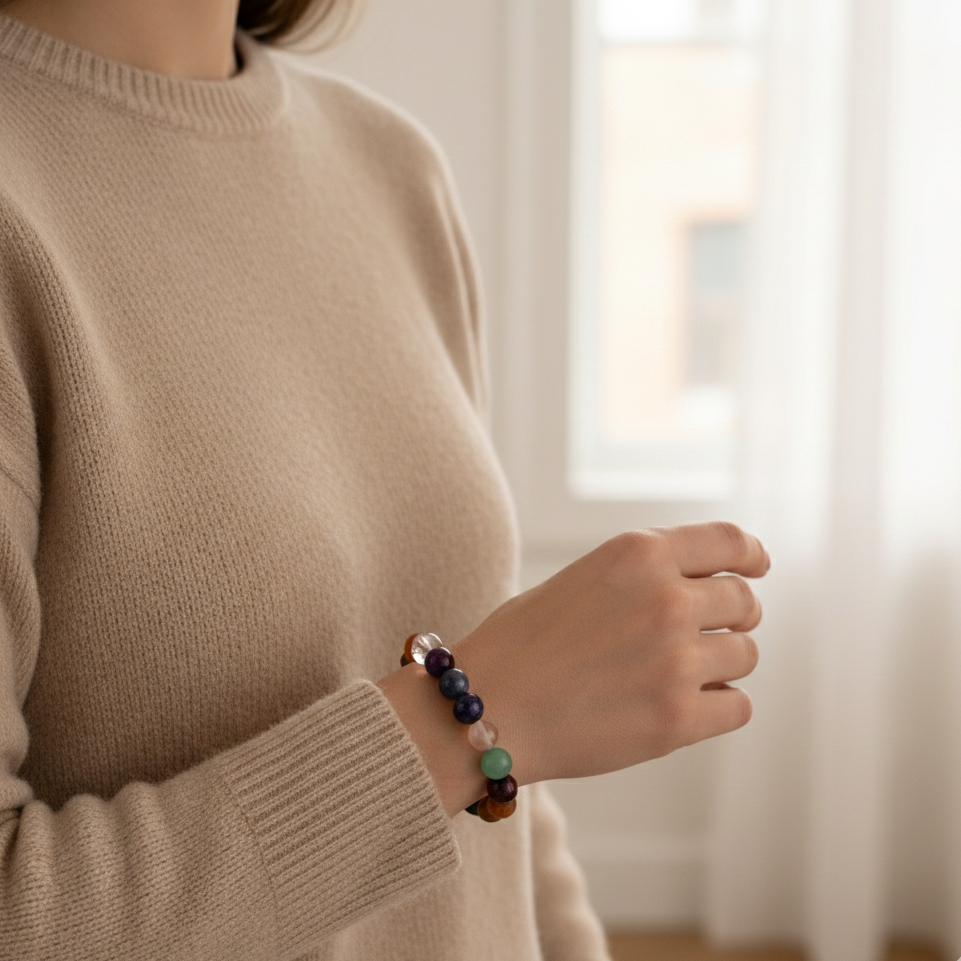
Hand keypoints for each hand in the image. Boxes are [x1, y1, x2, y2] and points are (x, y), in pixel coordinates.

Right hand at [455, 522, 768, 786]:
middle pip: (745, 602)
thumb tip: (708, 584)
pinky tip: (680, 707)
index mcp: (638, 553)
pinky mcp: (677, 720)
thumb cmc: (519, 642)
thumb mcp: (583, 578)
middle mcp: (665, 599)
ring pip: (746, 655)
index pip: (730, 542)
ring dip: (722, 664)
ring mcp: (675, 661)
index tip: (756, 567)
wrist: (483, 709)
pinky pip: (738, 707)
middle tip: (706, 634)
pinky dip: (717, 707)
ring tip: (678, 675)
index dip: (752, 554)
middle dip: (733, 617)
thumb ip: (644, 574)